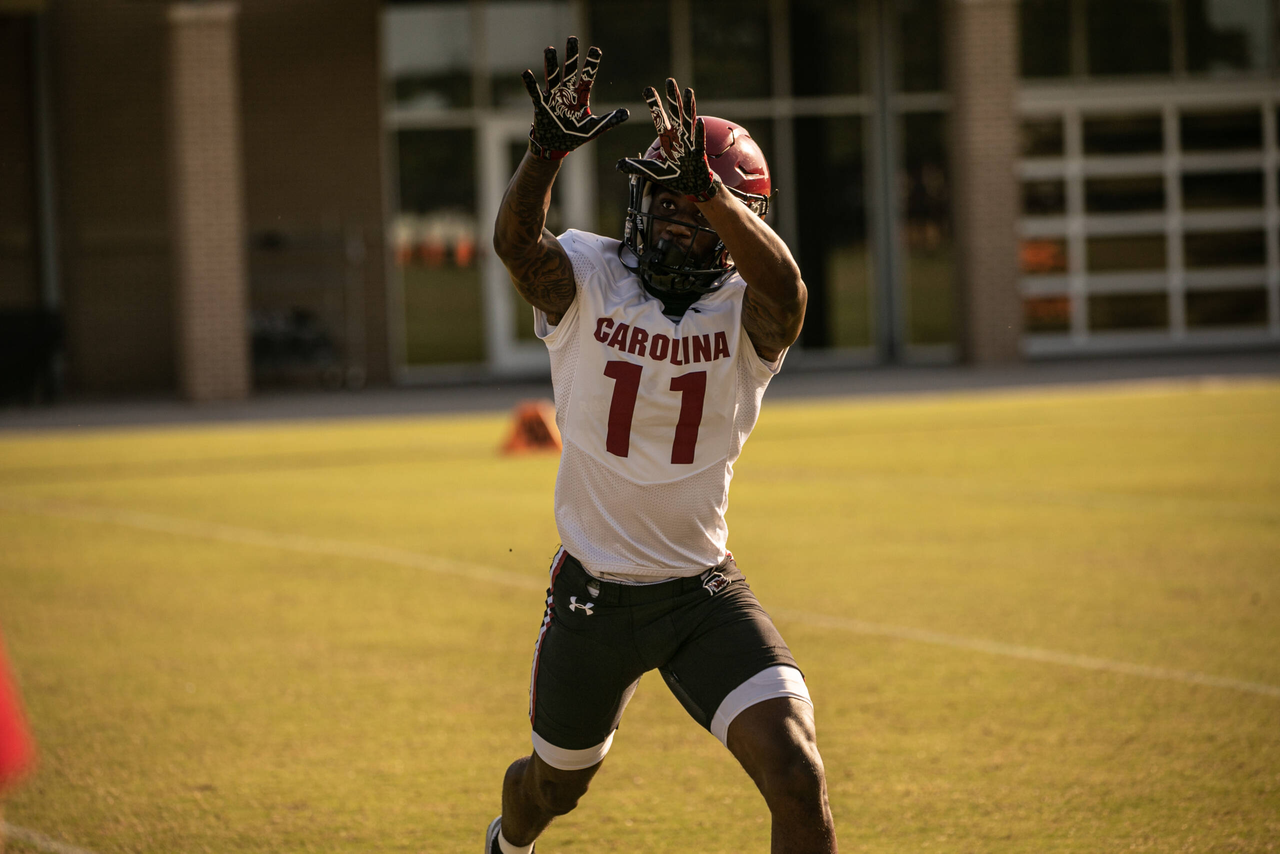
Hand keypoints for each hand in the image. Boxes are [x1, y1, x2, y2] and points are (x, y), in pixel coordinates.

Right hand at [522, 37, 628, 159]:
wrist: (555, 147)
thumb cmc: (574, 136)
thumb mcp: (594, 129)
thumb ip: (609, 121)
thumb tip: (627, 113)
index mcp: (580, 96)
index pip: (587, 76)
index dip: (591, 64)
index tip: (596, 50)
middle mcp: (566, 92)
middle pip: (569, 70)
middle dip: (571, 55)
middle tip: (572, 39)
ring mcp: (553, 97)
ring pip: (552, 77)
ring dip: (551, 64)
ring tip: (550, 49)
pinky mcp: (541, 105)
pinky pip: (535, 92)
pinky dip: (531, 84)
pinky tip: (526, 73)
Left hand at [616, 78, 720, 201]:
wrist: (691, 186)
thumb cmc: (673, 175)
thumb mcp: (651, 171)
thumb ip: (636, 167)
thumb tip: (618, 165)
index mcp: (666, 138)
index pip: (658, 117)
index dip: (653, 103)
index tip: (647, 89)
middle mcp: (678, 136)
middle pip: (674, 113)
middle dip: (672, 98)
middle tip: (669, 80)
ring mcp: (689, 143)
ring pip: (688, 122)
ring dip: (688, 107)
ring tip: (688, 91)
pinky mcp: (698, 154)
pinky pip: (698, 142)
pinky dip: (698, 132)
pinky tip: (699, 120)